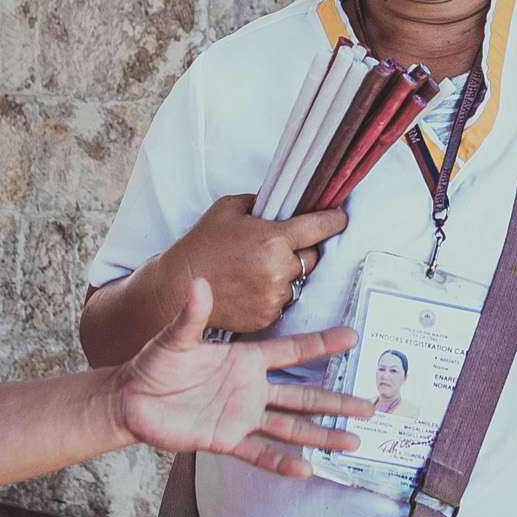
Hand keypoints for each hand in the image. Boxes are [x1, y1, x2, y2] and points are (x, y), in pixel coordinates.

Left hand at [111, 279, 375, 476]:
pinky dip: (282, 463)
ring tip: (354, 441)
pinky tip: (307, 470)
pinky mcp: (226, 440)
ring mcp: (241, 416)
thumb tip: (199, 283)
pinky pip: (259, 453)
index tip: (353, 337)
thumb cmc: (154, 364)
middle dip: (337, 400)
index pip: (292, 351)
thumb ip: (192, 315)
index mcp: (244, 360)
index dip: (322, 344)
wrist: (131, 400)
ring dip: (321, 434)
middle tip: (371, 404)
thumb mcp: (174, 339)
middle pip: (303, 395)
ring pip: (291, 428)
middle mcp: (250, 389)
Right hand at [150, 195, 349, 335]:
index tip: (339, 217)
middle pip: (313, 257)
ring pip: (298, 281)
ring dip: (286, 273)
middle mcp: (279, 269)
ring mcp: (274, 296)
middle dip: (302, 249)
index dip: (334, 219)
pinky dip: (273, 293)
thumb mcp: (227, 209)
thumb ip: (260, 202)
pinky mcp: (268, 316)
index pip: (320, 227)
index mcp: (273, 239)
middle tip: (277, 246)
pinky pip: (283, 301)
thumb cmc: (200, 245)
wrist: (177, 287)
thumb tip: (282, 199)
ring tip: (256, 269)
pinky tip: (250, 286)